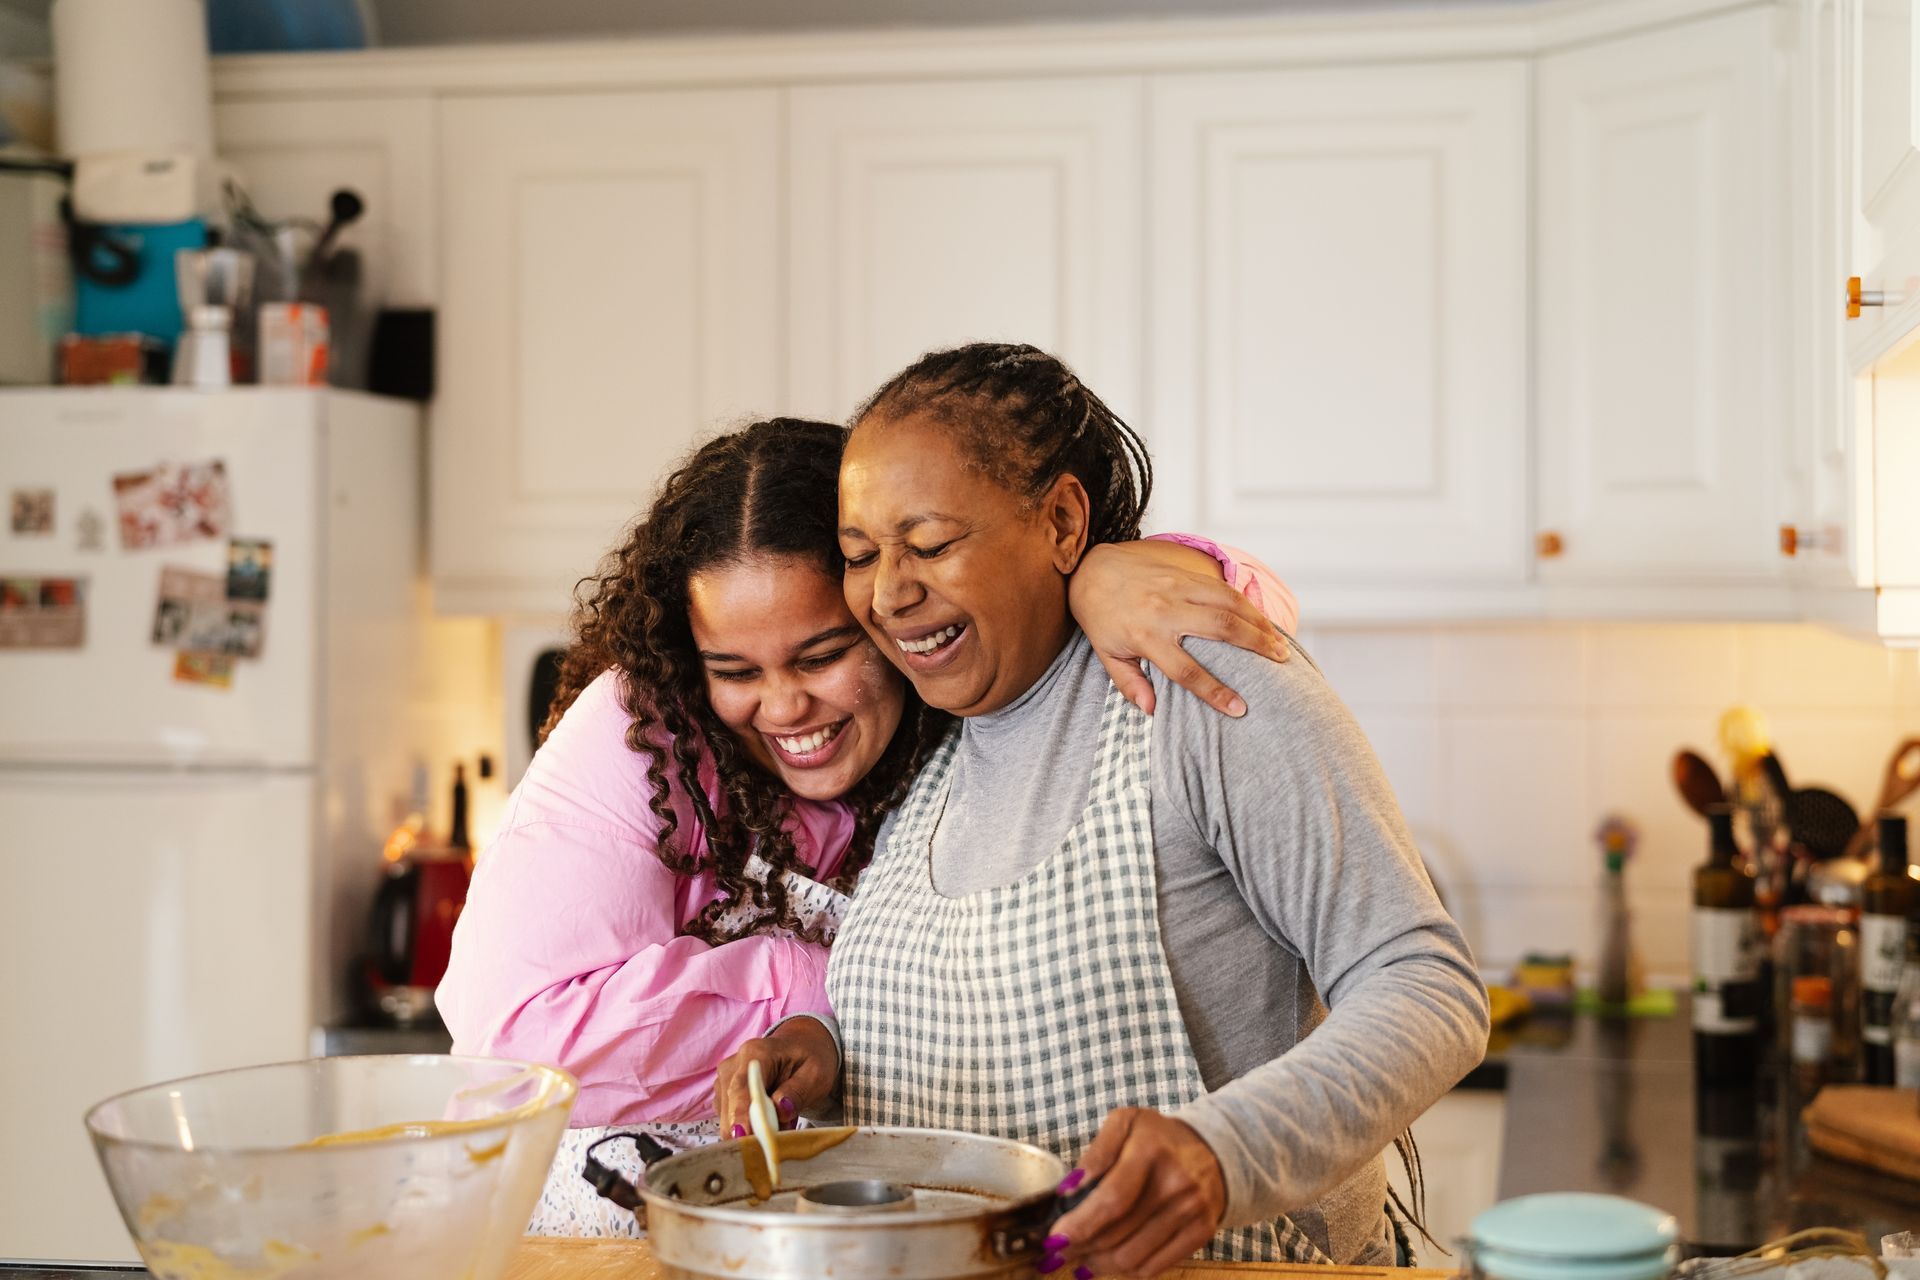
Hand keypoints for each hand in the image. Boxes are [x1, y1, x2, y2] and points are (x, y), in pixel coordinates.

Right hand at [713, 1017, 838, 1137]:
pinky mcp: (722, 1096)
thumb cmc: (808, 1060)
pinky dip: (748, 1127)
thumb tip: (781, 1110)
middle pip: (731, 1107)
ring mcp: (723, 1081)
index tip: (743, 1135)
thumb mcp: (815, 1074)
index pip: (742, 1088)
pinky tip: (768, 1118)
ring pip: (728, 1118)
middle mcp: (733, 1065)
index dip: (740, 1114)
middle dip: (750, 1130)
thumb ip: (797, 1092)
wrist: (799, 1049)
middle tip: (779, 1139)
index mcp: (755, 1053)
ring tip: (780, 1121)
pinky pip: (729, 1120)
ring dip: (752, 1129)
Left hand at [1048, 1109, 1226, 1278]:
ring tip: (1081, 1257)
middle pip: (1117, 1234)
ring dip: (1098, 1263)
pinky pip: (1153, 1268)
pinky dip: (1125, 1271)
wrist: (1214, 1149)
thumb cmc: (1159, 1137)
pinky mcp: (1201, 1233)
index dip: (1080, 1225)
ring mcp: (1192, 1211)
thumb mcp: (1125, 1123)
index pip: (1112, 1200)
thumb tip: (1069, 1189)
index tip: (1054, 1238)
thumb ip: (1096, 1152)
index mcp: (1151, 1150)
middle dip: (1080, 1247)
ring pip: (1132, 1258)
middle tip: (1059, 1250)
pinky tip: (1107, 1263)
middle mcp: (1176, 1183)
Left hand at [1069, 541, 1287, 717]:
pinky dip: (1247, 603)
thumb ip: (1129, 683)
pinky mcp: (1184, 572)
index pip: (1185, 670)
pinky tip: (1262, 620)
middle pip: (1219, 627)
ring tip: (1279, 644)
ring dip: (1258, 622)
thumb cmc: (1102, 618)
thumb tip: (1151, 710)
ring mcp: (1177, 587)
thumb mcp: (1107, 654)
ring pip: (1228, 602)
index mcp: (1145, 636)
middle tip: (1280, 662)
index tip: (1239, 709)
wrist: (1093, 570)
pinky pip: (1222, 586)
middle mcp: (1165, 609)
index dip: (1214, 691)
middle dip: (1254, 645)